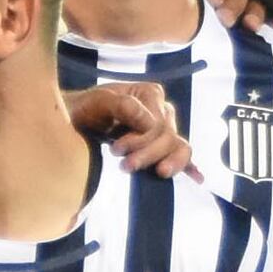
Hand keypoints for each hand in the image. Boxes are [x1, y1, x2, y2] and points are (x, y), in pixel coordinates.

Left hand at [61, 81, 192, 179]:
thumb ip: (121, 105)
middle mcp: (162, 110)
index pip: (157, 123)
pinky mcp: (162, 147)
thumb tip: (148, 122)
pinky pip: (181, 154)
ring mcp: (164, 129)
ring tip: (158, 173)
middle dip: (148, 153)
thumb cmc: (85, 109)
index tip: (116, 148)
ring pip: (179, 146)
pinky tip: (197, 177)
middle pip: (168, 136)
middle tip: (124, 165)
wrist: (75, 122)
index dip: (140, 139)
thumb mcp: (97, 102)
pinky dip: (190, 166)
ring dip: (169, 162)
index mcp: (150, 94)